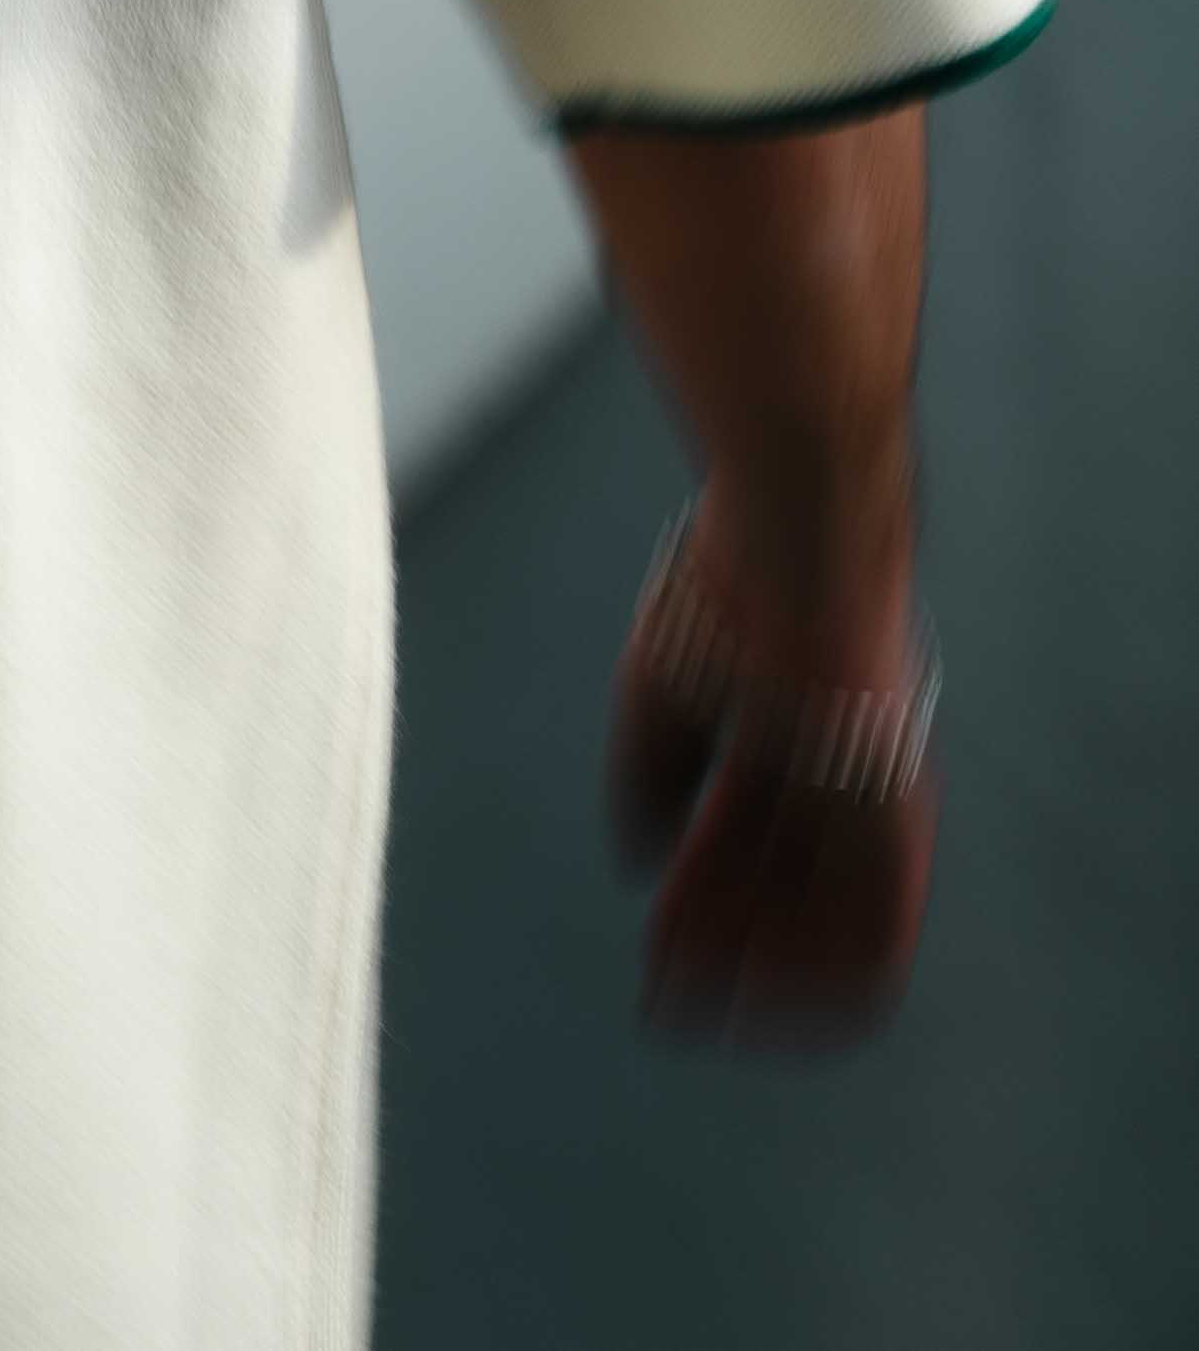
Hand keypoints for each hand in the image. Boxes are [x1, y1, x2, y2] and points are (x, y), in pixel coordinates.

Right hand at [603, 485, 937, 1047]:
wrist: (799, 525)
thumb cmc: (727, 580)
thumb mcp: (663, 679)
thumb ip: (651, 772)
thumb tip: (641, 862)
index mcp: (784, 737)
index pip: (740, 848)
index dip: (696, 907)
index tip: (653, 952)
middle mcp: (833, 776)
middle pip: (780, 894)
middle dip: (719, 952)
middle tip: (668, 998)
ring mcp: (866, 790)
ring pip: (823, 920)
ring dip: (763, 974)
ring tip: (705, 1011)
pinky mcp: (894, 804)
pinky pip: (877, 923)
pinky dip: (822, 973)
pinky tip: (767, 1003)